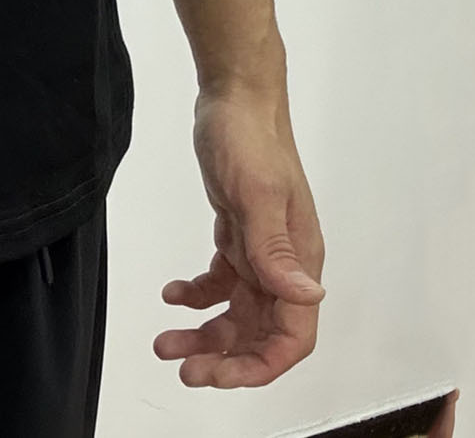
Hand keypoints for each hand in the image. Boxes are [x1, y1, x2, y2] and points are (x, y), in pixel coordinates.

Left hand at [154, 84, 325, 387]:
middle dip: (225, 358)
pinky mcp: (239, 234)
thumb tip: (308, 296)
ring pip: (237, 311)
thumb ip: (276, 250)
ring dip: (205, 332)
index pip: (293, 334)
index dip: (260, 364)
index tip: (221, 377)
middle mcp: (286, 262)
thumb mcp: (256, 194)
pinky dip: (197, 294)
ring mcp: (262, 249)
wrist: (235, 97)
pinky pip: (222, 281)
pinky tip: (173, 295)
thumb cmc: (250, 138)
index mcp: (300, 259)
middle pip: (261, 332)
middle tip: (184, 368)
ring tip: (166, 342)